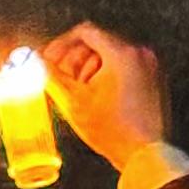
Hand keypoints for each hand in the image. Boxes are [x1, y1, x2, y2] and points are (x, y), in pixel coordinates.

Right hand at [40, 22, 167, 169]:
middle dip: (75, 59)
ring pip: (112, 55)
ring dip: (91, 68)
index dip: (61, 45)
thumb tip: (32, 61)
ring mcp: (151, 66)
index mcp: (121, 53)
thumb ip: (50, 75)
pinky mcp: (156, 80)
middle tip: (62, 77)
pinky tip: (99, 97)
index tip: (50, 59)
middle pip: (98, 42)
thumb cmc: (114, 131)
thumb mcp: (74, 102)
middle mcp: (140, 53)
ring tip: (81, 92)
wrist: (146, 156)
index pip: (84, 32)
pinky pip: (127, 66)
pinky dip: (109, 75)